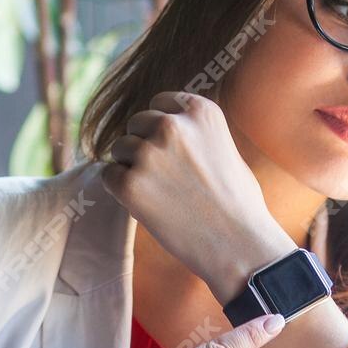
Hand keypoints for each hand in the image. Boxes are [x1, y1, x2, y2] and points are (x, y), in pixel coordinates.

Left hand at [103, 91, 294, 297]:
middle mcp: (172, 126)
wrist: (238, 244)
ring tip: (161, 193)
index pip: (161, 102)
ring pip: (120, 148)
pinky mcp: (130, 184)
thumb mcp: (225, 148)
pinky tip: (149, 205)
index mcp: (200, 112)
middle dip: (145, 144)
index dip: (162, 126)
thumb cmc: (239, 203)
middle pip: (137, 123)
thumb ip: (196, 132)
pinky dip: (122, 190)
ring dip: (132, 167)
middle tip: (166, 177)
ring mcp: (149, 154)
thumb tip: (167, 124)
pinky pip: (109, 176)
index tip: (170, 147)